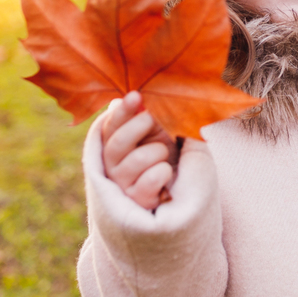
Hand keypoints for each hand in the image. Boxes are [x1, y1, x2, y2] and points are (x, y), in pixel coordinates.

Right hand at [100, 91, 178, 209]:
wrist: (186, 188)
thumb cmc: (172, 154)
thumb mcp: (163, 132)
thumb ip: (150, 116)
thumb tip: (140, 98)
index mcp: (115, 143)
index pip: (111, 126)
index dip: (123, 111)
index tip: (136, 96)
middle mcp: (113, 165)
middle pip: (118, 143)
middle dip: (138, 126)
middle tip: (153, 118)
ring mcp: (123, 184)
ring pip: (137, 160)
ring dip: (159, 152)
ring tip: (165, 155)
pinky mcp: (137, 201)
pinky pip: (149, 181)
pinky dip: (163, 172)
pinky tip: (166, 173)